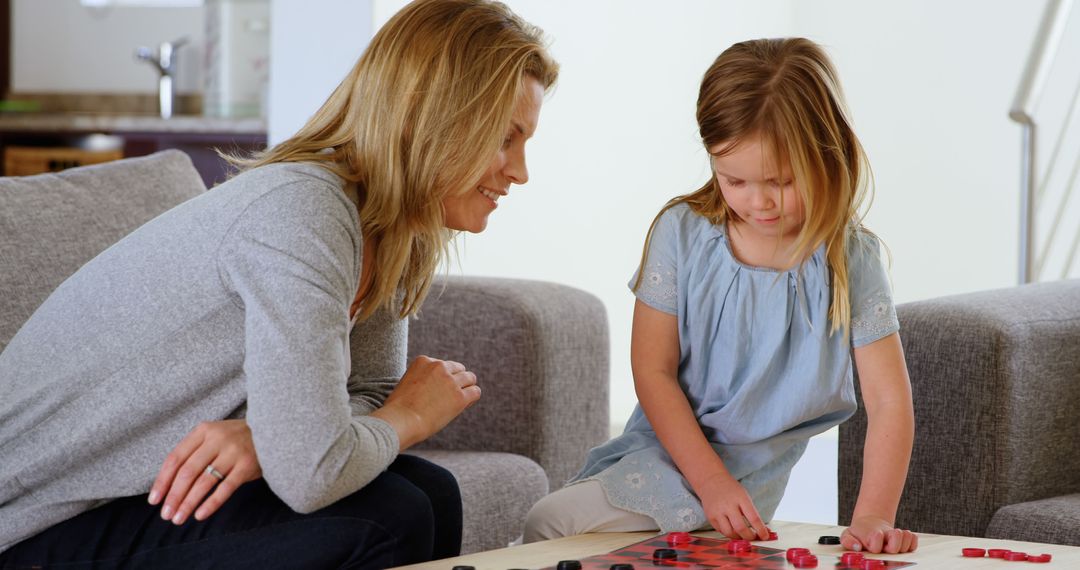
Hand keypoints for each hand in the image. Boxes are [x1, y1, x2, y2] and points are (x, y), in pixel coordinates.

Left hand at [148, 419, 262, 524]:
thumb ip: (194, 453)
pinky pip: (226, 488)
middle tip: (166, 515)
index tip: (154, 500)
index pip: (175, 458)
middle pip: (187, 472)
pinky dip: (211, 503)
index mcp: (203, 431)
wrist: (273, 430)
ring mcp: (233, 452)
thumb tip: (168, 486)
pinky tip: (200, 515)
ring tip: (179, 518)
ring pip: (204, 482)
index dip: (162, 481)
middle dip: (174, 496)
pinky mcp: (247, 465)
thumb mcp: (214, 436)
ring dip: (188, 503)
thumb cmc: (236, 439)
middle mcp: (217, 439)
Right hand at [371, 355, 480, 448]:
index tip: (437, 390)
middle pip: (458, 369)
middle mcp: (439, 366)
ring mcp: (450, 381)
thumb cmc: (399, 409)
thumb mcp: (407, 384)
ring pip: (470, 378)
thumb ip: (422, 379)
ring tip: (458, 400)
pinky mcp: (459, 397)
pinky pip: (475, 392)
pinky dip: (472, 398)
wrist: (401, 420)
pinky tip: (464, 405)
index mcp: (423, 361)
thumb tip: (437, 388)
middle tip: (450, 395)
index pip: (443, 365)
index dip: (443, 378)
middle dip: (456, 380)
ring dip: (466, 387)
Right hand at [696, 472, 769, 540]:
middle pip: (741, 528)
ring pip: (729, 533)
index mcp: (741, 498)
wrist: (711, 480)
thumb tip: (762, 530)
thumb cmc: (731, 489)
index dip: (761, 530)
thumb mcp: (744, 496)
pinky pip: (721, 531)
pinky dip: (728, 533)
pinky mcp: (710, 517)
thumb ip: (752, 512)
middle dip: (750, 537)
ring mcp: (717, 512)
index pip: (754, 518)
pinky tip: (732, 530)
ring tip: (742, 535)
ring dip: (738, 537)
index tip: (765, 536)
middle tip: (753, 537)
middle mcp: (728, 505)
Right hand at [842, 515, 917, 552]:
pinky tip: (902, 534)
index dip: (876, 540)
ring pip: (904, 546)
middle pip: (894, 549)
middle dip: (893, 537)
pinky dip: (910, 538)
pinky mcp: (904, 548)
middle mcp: (883, 554)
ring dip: (901, 535)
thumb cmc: (859, 533)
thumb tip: (856, 546)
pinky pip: (912, 545)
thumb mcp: (847, 534)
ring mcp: (895, 552)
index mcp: (869, 552)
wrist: (870, 527)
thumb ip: (847, 541)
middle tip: (886, 531)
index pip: (875, 548)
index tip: (876, 533)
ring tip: (893, 532)